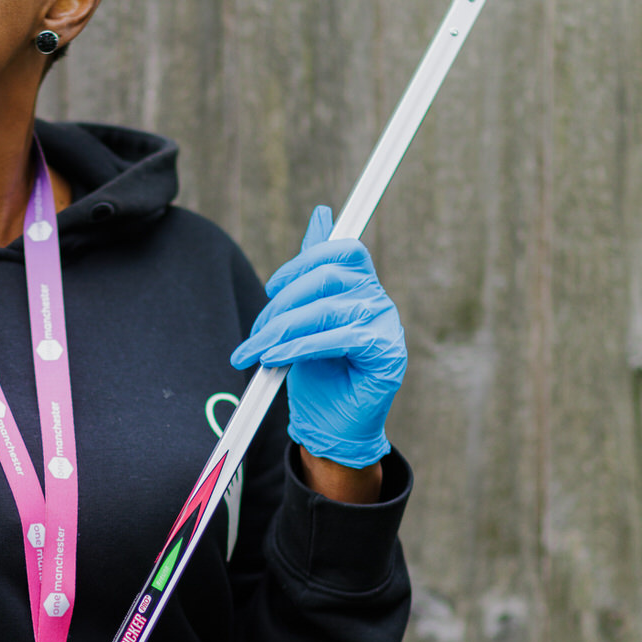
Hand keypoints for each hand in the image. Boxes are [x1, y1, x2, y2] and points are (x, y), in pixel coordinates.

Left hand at [230, 205, 405, 468]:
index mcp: (363, 286)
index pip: (342, 249)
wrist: (330, 427)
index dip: (302, 261)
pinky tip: (277, 359)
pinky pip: (339, 338)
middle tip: (255, 335)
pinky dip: (300, 348)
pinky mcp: (385, 355)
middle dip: (281, 304)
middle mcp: (379, 301)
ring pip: (327, 308)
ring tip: (255, 352)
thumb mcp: (305, 317)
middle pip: (327, 277)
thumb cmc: (318, 374)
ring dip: (281, 330)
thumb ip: (312, 272)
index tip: (272, 289)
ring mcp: (386, 327)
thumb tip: (323, 213)